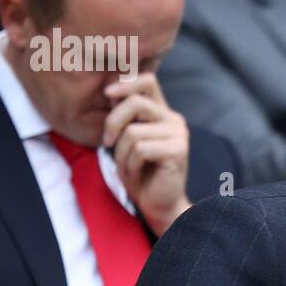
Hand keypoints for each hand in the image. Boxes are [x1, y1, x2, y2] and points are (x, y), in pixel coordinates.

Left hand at [102, 75, 189, 236]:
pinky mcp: (178, 151)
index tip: (107, 94)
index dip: (126, 82)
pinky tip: (137, 173)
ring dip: (121, 153)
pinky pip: (140, 149)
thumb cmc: (141, 173)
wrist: (159, 204)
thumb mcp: (127, 141)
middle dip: (112, 122)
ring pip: (133, 131)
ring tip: (127, 166)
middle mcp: (173, 119)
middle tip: (107, 143)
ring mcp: (178, 134)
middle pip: (135, 102)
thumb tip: (110, 91)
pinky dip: (131, 164)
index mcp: (162, 113)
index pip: (147, 81)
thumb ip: (125, 117)